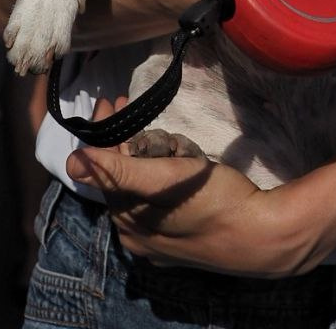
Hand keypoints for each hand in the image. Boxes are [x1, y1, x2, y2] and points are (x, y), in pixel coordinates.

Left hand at [66, 99, 320, 275]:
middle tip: (152, 122)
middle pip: (126, 173)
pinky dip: (174, 171)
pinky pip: (165, 192)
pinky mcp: (184, 231)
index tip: (114, 99)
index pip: (105, 168)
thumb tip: (72, 160)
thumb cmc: (214, 201)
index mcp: (128, 221)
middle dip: (139, 143)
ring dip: (160, 155)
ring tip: (183, 148)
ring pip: (147, 179)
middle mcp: (137, 233)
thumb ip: (118, 170)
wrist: (263, 234)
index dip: (107, 132)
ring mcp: (161, 235)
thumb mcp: (164, 180)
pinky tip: (191, 162)